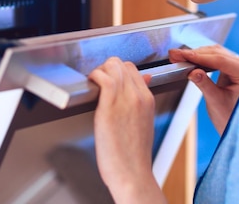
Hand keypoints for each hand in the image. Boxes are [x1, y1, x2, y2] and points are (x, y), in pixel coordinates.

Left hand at [88, 57, 166, 203]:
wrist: (132, 173)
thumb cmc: (134, 153)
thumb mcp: (144, 122)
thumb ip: (142, 101)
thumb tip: (145, 80)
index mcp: (148, 99)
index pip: (132, 69)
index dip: (117, 71)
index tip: (108, 79)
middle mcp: (138, 96)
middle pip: (122, 65)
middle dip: (108, 68)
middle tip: (98, 81)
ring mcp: (125, 101)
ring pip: (113, 67)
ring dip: (100, 71)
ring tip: (93, 83)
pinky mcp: (110, 108)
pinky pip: (104, 79)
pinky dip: (95, 76)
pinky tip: (90, 84)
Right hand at [169, 45, 238, 133]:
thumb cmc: (234, 119)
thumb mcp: (217, 102)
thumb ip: (205, 85)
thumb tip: (192, 72)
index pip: (220, 60)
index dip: (198, 57)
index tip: (182, 55)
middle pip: (217, 54)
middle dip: (194, 54)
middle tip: (175, 55)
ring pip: (215, 53)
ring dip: (197, 55)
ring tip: (179, 57)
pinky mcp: (233, 67)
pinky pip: (216, 58)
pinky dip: (202, 59)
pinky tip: (190, 60)